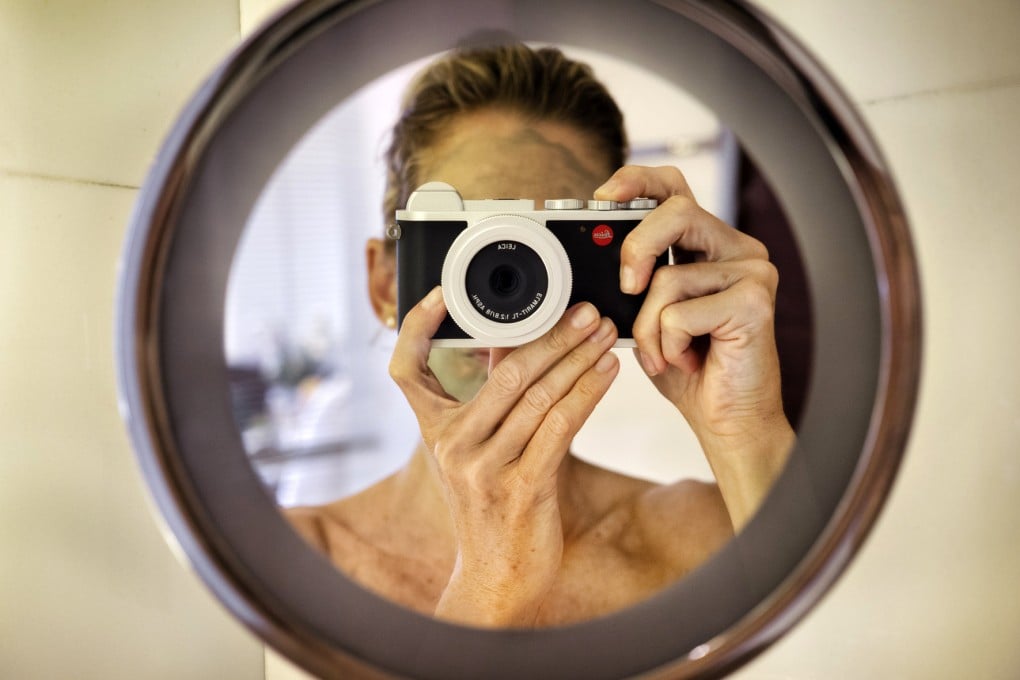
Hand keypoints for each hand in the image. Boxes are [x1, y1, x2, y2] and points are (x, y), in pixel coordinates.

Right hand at [389, 288, 619, 625]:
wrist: (498, 575)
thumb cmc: (494, 505)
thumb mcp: (479, 450)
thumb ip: (494, 398)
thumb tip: (515, 342)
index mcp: (435, 430)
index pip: (406, 369)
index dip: (416, 326)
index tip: (442, 292)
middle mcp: (453, 446)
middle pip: (505, 374)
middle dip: (552, 336)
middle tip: (585, 311)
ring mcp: (484, 469)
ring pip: (538, 397)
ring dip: (578, 360)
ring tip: (604, 335)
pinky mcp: (522, 489)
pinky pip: (560, 428)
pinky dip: (587, 393)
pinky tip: (607, 372)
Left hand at [596, 166, 793, 525]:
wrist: (726, 421)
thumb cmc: (687, 369)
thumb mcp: (643, 315)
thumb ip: (629, 280)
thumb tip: (586, 253)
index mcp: (709, 245)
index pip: (674, 189)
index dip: (637, 181)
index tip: (602, 198)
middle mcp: (737, 250)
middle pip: (677, 210)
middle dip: (637, 247)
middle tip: (626, 287)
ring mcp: (752, 272)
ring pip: (671, 275)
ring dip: (650, 325)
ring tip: (664, 352)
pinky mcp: (755, 301)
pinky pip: (682, 311)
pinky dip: (669, 343)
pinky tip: (689, 360)